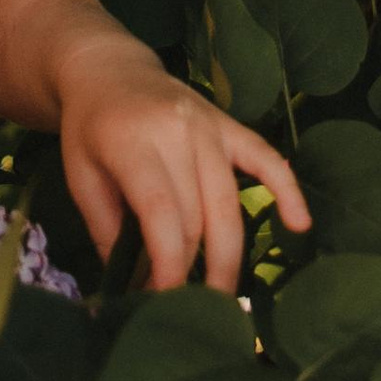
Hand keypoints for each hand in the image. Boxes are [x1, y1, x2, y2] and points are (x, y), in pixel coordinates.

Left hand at [56, 33, 308, 293]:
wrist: (107, 67)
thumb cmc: (89, 129)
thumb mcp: (80, 177)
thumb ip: (106, 231)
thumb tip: (128, 292)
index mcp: (133, 142)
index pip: (162, 214)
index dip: (168, 266)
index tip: (163, 304)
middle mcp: (177, 131)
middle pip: (198, 216)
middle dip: (195, 271)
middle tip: (189, 312)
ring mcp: (208, 125)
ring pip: (229, 202)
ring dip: (229, 256)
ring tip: (224, 300)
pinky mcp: (228, 125)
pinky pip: (265, 158)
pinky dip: (286, 190)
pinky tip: (299, 225)